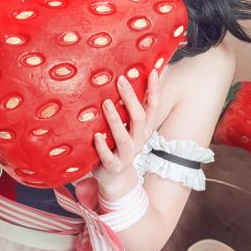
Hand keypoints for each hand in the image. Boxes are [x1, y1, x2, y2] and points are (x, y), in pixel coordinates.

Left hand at [92, 69, 159, 195]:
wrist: (117, 178)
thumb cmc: (120, 144)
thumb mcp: (130, 128)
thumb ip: (130, 109)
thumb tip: (129, 77)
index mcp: (144, 129)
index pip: (153, 108)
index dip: (155, 91)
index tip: (152, 72)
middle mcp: (138, 141)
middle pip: (139, 118)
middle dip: (131, 98)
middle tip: (121, 80)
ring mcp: (126, 154)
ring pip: (123, 137)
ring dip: (115, 119)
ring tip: (106, 103)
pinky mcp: (112, 166)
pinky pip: (107, 156)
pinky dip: (102, 146)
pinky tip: (96, 136)